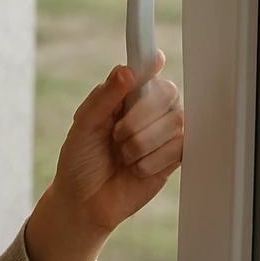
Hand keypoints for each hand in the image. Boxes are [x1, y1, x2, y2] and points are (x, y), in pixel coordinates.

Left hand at [53, 52, 184, 231]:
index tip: (155, 60)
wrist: (83, 201)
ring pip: (174, 122)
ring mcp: (163, 133)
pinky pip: (179, 148)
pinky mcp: (174, 158)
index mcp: (125, 95)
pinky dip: (151, 161)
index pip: (147, 70)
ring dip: (141, 143)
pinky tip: (136, 169)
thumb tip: (127, 70)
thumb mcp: (84, 126)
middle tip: (116, 136)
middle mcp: (149, 109)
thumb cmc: (80, 159)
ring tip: (123, 156)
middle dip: (137, 118)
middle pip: (167, 93)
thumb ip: (105, 97)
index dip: (152, 64)